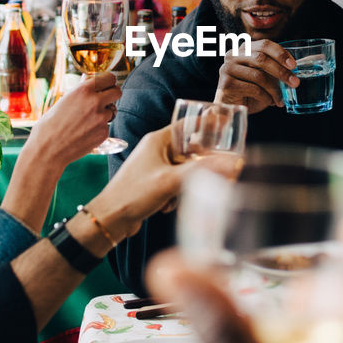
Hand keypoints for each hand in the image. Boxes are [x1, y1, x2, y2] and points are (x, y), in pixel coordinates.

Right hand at [28, 71, 121, 167]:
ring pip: (112, 111)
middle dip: (112, 95)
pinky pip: (106, 126)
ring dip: (104, 114)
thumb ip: (80, 91)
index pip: (109, 78)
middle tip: (105, 100)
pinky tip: (85, 133)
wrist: (48, 148)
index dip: (108, 82)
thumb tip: (90, 81)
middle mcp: (95, 102)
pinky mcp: (103, 133)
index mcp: (83, 90)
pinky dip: (99, 128)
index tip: (106, 86)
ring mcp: (101, 118)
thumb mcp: (64, 100)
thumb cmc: (51, 124)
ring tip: (86, 121)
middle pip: (117, 92)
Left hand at [91, 127, 222, 240]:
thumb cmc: (133, 195)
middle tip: (211, 175)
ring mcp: (155, 167)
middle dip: (199, 166)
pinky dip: (176, 194)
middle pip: (190, 150)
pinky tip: (168, 205)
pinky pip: (176, 183)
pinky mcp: (154, 183)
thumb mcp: (171, 181)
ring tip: (177, 196)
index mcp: (158, 141)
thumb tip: (230, 163)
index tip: (225, 124)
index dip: (207, 124)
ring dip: (186, 185)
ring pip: (185, 170)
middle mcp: (156, 150)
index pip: (188, 124)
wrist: (111, 218)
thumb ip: (202, 171)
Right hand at [214, 39, 297, 113]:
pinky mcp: (227, 84)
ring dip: (274, 90)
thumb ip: (274, 69)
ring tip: (281, 99)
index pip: (264, 44)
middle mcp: (233, 55)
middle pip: (261, 59)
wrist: (233, 108)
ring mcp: (227, 69)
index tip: (293, 65)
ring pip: (259, 76)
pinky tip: (270, 102)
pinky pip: (253, 89)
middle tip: (295, 83)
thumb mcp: (264, 77)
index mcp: (244, 49)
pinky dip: (266, 97)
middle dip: (281, 72)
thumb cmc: (250, 91)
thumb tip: (294, 70)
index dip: (280, 53)